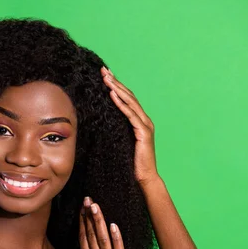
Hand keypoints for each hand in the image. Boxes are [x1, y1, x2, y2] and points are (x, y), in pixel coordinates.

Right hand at [79, 196, 138, 248]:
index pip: (84, 241)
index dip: (83, 224)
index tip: (82, 211)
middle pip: (91, 236)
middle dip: (88, 217)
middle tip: (87, 200)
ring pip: (102, 240)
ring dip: (98, 222)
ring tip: (95, 206)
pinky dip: (115, 238)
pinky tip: (112, 225)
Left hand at [101, 66, 160, 185]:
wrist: (144, 177)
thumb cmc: (132, 163)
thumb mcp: (121, 142)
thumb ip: (116, 130)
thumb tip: (102, 122)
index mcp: (139, 121)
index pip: (127, 99)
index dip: (117, 86)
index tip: (105, 75)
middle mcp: (144, 120)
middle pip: (128, 96)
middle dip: (115, 82)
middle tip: (104, 70)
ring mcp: (145, 125)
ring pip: (130, 102)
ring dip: (117, 88)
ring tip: (106, 78)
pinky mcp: (143, 132)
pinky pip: (130, 115)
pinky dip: (121, 103)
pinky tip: (113, 95)